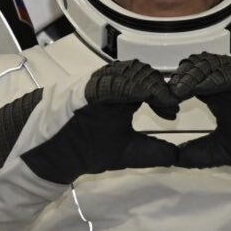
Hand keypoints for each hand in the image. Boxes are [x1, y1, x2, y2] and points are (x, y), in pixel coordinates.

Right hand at [19, 60, 179, 183]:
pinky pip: (112, 82)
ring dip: (150, 85)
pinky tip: (146, 97)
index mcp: (122, 96)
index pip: (149, 84)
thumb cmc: (85, 150)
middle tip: (171, 108)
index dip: (165, 95)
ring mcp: (98, 85)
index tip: (174, 113)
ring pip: (130, 72)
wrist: (50, 156)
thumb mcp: (128, 152)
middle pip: (142, 74)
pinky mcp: (88, 90)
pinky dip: (132, 87)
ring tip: (164, 103)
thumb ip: (153, 151)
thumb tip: (179, 157)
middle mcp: (111, 85)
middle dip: (160, 88)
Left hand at [171, 52, 230, 171]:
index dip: (173, 89)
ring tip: (176, 91)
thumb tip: (174, 159)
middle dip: (179, 79)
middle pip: (196, 68)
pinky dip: (214, 77)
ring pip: (210, 65)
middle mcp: (227, 81)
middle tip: (165, 96)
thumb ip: (199, 152)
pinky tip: (200, 87)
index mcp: (218, 94)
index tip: (161, 106)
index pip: (189, 82)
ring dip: (192, 76)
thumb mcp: (224, 150)